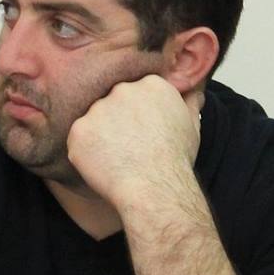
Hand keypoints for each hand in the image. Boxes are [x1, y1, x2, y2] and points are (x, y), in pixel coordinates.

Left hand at [65, 75, 200, 210]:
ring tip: (117, 159)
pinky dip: (86, 153)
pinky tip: (104, 167)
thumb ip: (189, 104)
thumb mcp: (192, 127)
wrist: (155, 189)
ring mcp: (98, 109)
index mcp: (151, 85)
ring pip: (94, 120)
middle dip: (117, 122)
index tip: (142, 132)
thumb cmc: (175, 161)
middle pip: (113, 102)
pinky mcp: (79, 130)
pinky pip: (79, 140)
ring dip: (101, 137)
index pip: (136, 92)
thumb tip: (194, 92)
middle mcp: (123, 90)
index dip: (137, 114)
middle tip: (128, 147)